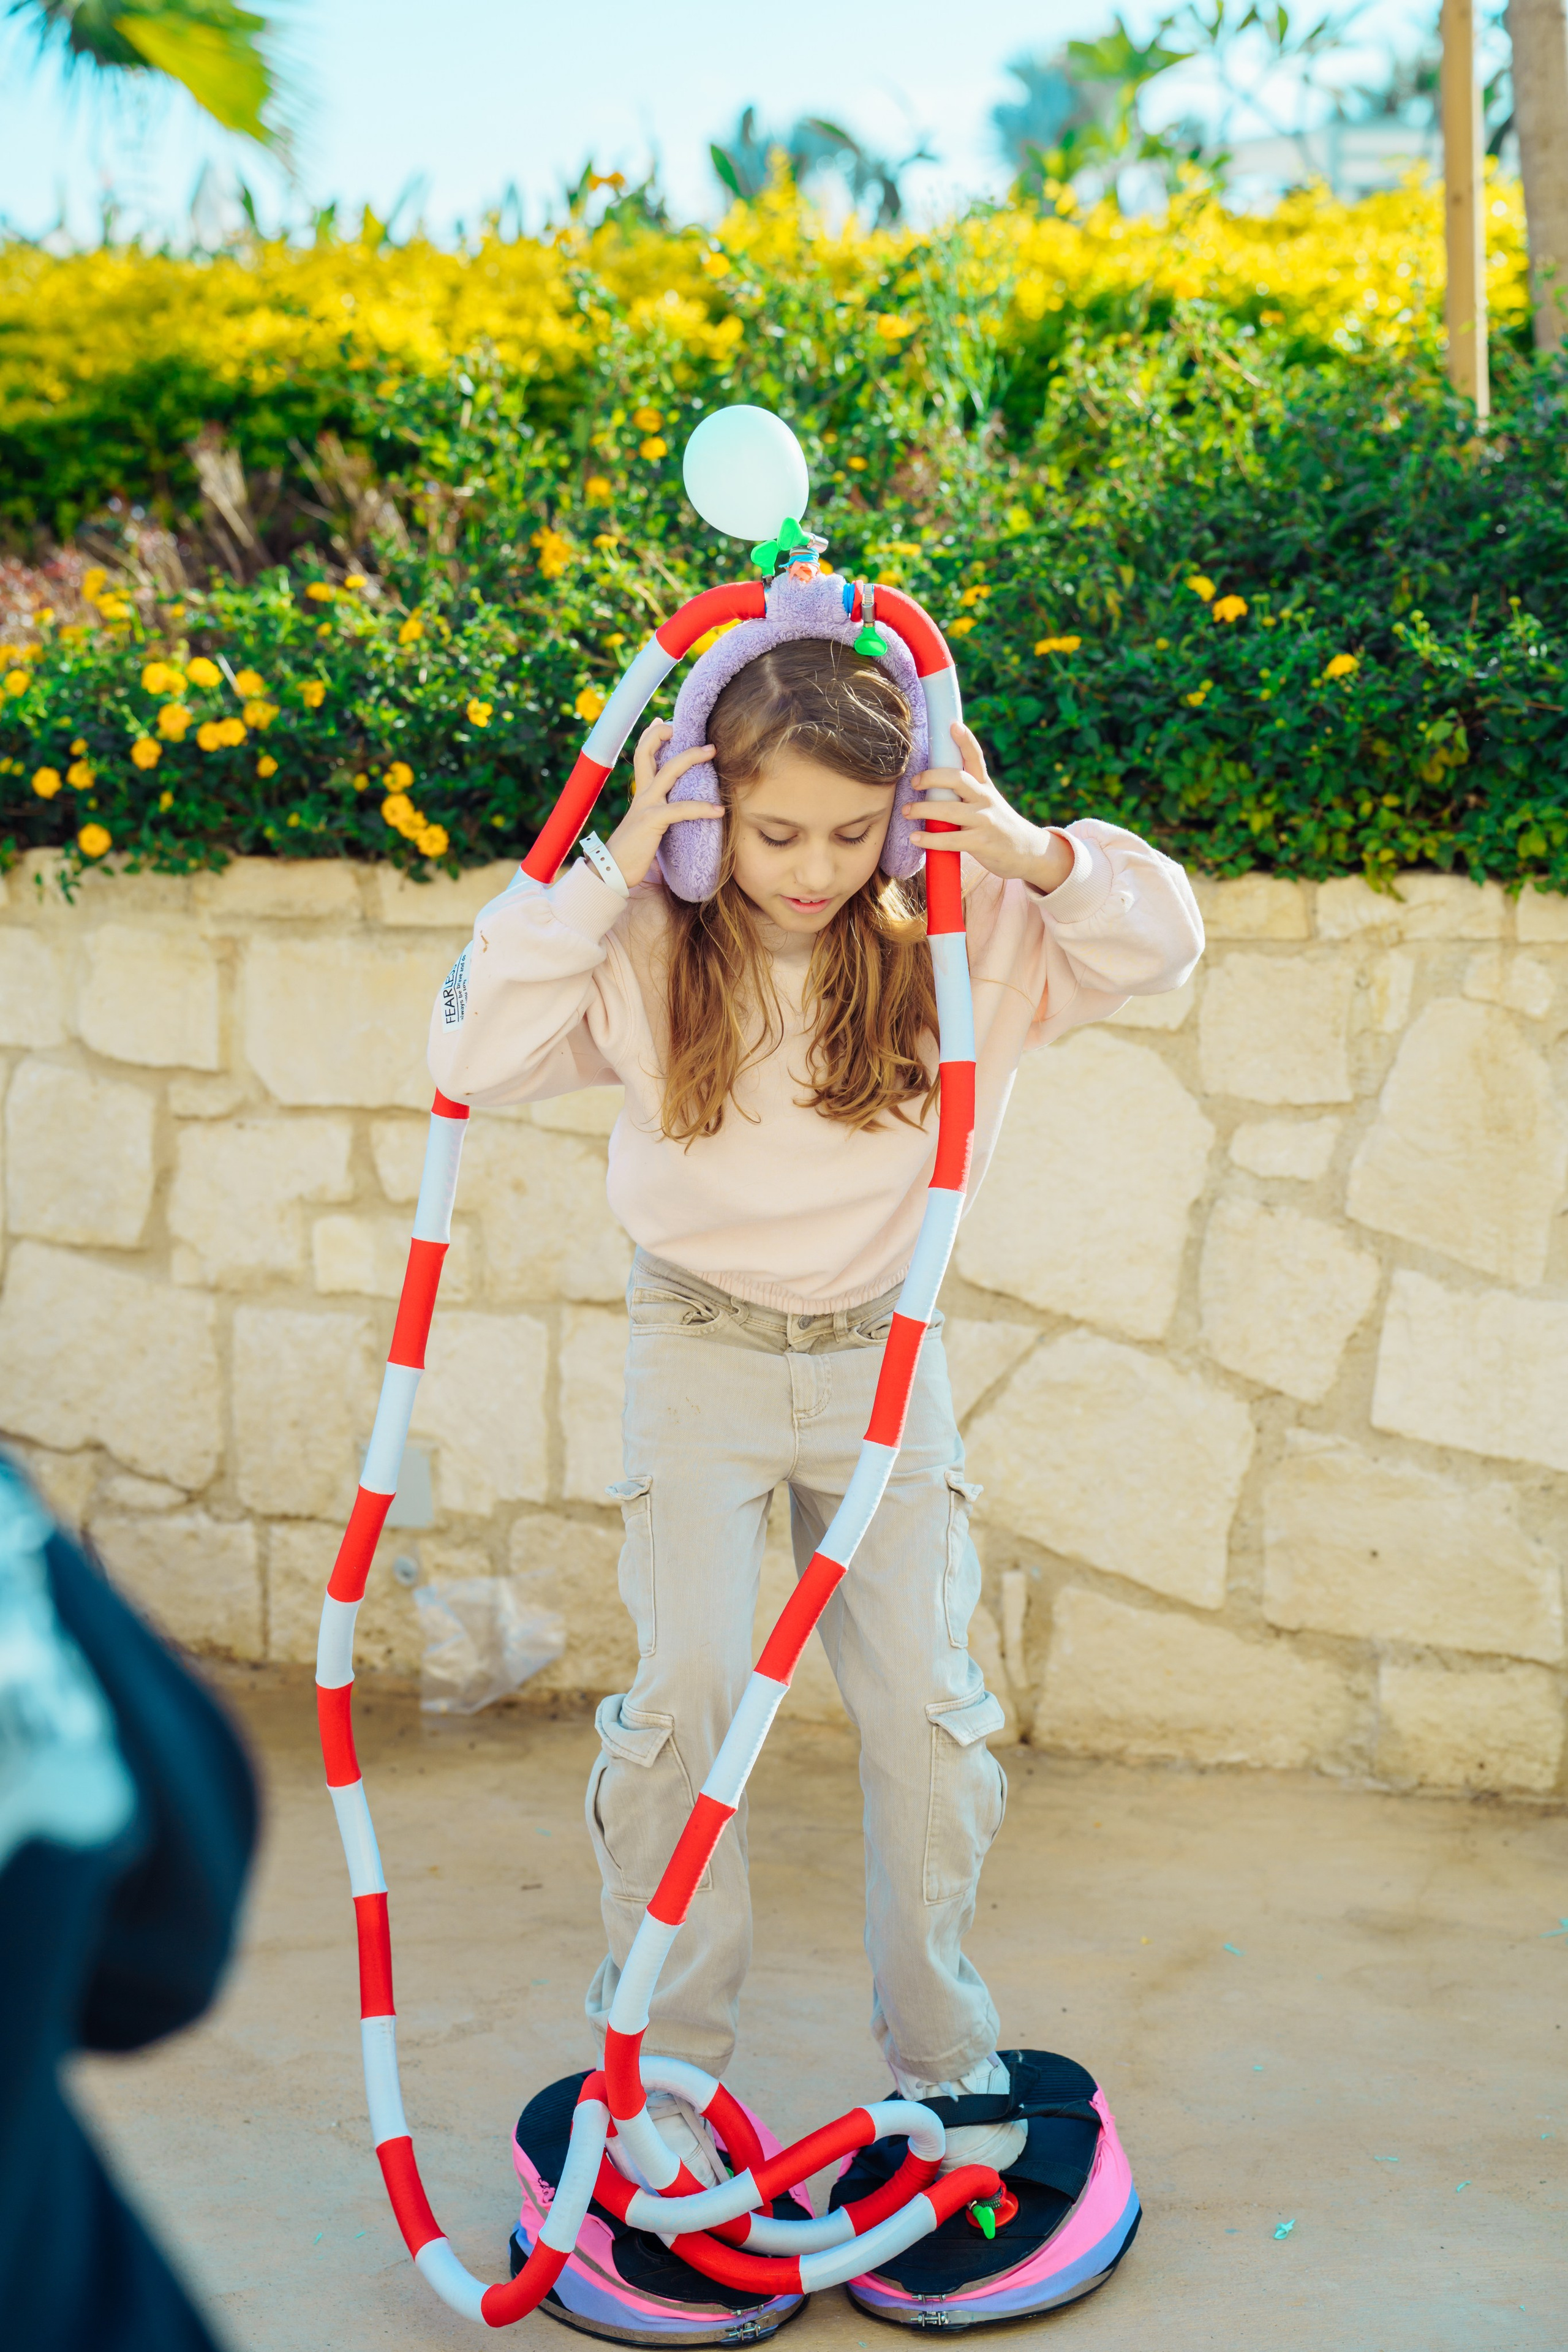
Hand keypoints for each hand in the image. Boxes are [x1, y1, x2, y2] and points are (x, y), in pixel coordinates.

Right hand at [604, 721, 716, 887]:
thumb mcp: (645, 825)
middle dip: (669, 736)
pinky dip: (701, 808)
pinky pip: (681, 809)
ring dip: (691, 758)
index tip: (665, 724)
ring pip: (668, 771)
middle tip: (694, 731)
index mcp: (640, 793)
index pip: (642, 755)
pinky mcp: (653, 821)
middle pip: (650, 753)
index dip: (651, 736)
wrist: (611, 870)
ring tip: (713, 752)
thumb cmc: (632, 851)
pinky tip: (719, 810)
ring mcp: (646, 805)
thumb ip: (657, 812)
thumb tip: (674, 810)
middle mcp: (642, 794)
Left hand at [906, 723, 1073, 893]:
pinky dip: (929, 839)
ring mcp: (984, 820)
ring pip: (949, 810)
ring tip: (906, 810)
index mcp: (985, 786)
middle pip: (957, 779)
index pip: (975, 758)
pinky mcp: (981, 843)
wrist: (1027, 852)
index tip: (953, 725)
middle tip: (913, 782)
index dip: (965, 741)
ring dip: (923, 809)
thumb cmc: (997, 824)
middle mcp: (985, 799)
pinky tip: (915, 838)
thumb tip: (934, 779)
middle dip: (932, 777)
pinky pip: (950, 840)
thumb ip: (967, 790)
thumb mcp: (987, 801)